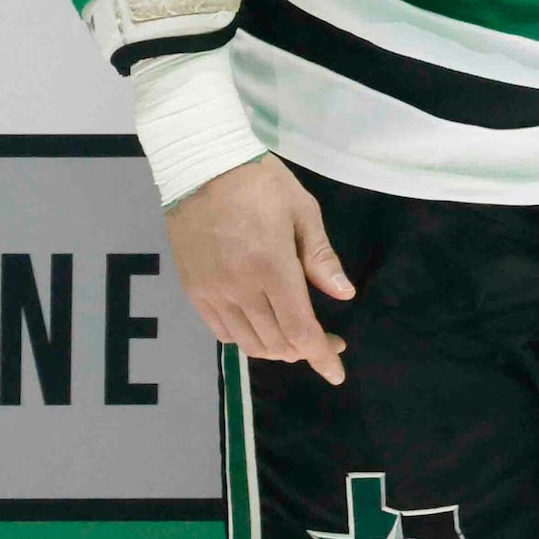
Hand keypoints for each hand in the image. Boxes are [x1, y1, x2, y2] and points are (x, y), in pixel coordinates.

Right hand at [162, 153, 355, 384]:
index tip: (337, 373)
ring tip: (298, 336)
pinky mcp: (193, 290)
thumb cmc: (260, 182)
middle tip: (329, 340)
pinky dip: (247, 340)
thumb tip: (345, 295)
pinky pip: (223, 332)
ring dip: (278, 349)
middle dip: (307, 351)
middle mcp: (239, 288)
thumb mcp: (303, 210)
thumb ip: (321, 258)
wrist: (200, 166)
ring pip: (249, 343)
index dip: (321, 356)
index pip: (300, 329)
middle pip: (276, 342)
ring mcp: (212, 292)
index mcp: (271, 267)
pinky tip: (263, 328)